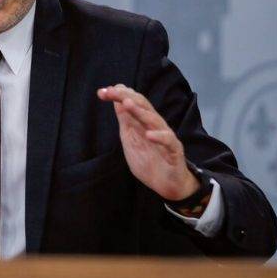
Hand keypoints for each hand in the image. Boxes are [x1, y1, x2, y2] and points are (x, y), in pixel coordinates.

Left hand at [97, 84, 198, 200]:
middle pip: (142, 105)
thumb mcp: (131, 140)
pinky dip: (160, 136)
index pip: (133, 102)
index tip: (101, 92)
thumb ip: (126, 121)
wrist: (168, 185)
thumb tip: (117, 101)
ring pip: (154, 119)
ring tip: (126, 103)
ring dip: (140, 111)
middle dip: (126, 96)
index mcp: (144, 122)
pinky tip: (149, 135)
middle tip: (111, 91)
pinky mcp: (174, 151)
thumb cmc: (149, 161)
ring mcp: (165, 136)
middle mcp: (155, 125)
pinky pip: (168, 141)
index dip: (118, 95)